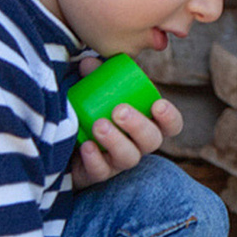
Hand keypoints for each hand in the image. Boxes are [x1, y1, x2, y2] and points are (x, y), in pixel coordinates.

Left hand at [70, 59, 183, 188]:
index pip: (171, 125)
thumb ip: (96, 76)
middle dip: (139, 126)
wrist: (65, 141)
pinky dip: (94, 159)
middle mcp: (139, 145)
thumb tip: (89, 63)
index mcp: (147, 124)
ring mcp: (119, 162)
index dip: (170, 118)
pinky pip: (101, 171)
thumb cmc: (91, 111)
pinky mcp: (98, 174)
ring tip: (99, 125)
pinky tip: (86, 146)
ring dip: (116, 141)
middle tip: (119, 110)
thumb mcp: (96, 92)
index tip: (158, 105)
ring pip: (129, 158)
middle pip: (152, 141)